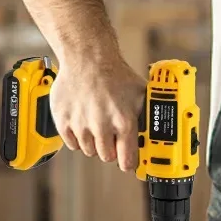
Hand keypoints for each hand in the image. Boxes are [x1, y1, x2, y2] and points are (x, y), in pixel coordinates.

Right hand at [50, 52, 145, 171]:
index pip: (127, 160)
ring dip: (94, 142)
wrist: (87, 58)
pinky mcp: (63, 121)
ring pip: (89, 151)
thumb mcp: (141, 94)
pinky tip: (83, 121)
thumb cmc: (115, 75)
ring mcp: (80, 124)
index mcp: (123, 122)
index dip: (129, 162)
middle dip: (111, 149)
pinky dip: (77, 137)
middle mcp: (101, 126)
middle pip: (107, 157)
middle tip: (111, 135)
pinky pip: (71, 143)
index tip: (128, 161)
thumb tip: (158, 131)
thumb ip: (148, 115)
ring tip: (97, 123)